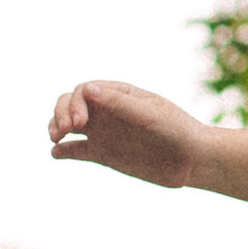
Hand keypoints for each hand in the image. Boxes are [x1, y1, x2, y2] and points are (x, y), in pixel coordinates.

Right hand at [48, 77, 209, 187]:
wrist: (193, 160)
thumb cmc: (177, 130)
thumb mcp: (150, 114)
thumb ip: (119, 104)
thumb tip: (87, 88)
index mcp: (119, 94)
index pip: (83, 91)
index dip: (74, 103)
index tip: (80, 123)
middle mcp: (107, 111)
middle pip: (70, 104)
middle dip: (60, 113)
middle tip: (62, 131)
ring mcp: (104, 132)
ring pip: (69, 125)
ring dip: (56, 127)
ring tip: (55, 139)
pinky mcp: (104, 154)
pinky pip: (77, 150)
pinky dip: (64, 151)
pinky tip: (56, 153)